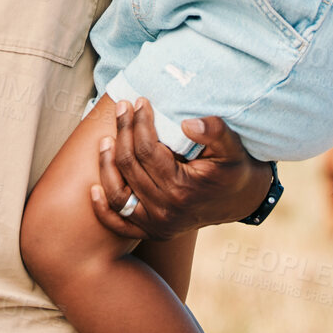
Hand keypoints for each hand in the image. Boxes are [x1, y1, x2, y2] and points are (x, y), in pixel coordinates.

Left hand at [88, 98, 268, 240]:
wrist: (239, 200)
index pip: (147, 150)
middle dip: (123, 131)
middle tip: (122, 107)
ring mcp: (156, 224)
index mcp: (182, 189)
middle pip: (130, 166)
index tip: (140, 101)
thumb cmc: (232, 169)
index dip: (140, 122)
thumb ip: (215, 132)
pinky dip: (102, 209)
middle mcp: (165, 210)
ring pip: (118, 194)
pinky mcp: (151, 231)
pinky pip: (119, 223)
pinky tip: (93, 188)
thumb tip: (188, 123)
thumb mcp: (232, 147)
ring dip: (106, 165)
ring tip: (106, 138)